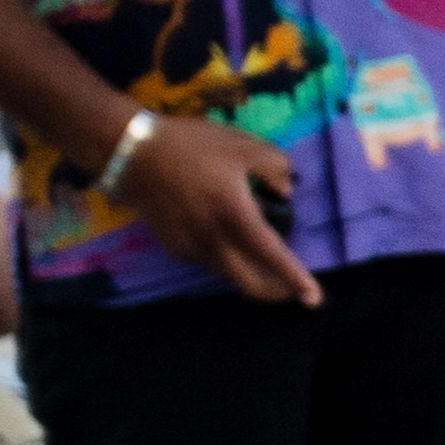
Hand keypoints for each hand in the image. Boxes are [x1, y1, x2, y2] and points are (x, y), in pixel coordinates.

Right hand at [113, 109, 317, 306]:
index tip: (314, 300)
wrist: (130, 152)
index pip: (272, 257)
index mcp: (234, 215)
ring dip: (250, 275)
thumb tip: (287, 192)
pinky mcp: (173, 247)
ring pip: (228, 275)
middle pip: (250, 285)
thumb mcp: (243, 146)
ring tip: (263, 257)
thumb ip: (276, 167)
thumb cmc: (190, 145)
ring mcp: (189, 247)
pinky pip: (208, 262)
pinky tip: (228, 240)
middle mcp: (212, 239)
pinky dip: (225, 260)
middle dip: (276, 293)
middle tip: (292, 288)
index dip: (296, 280)